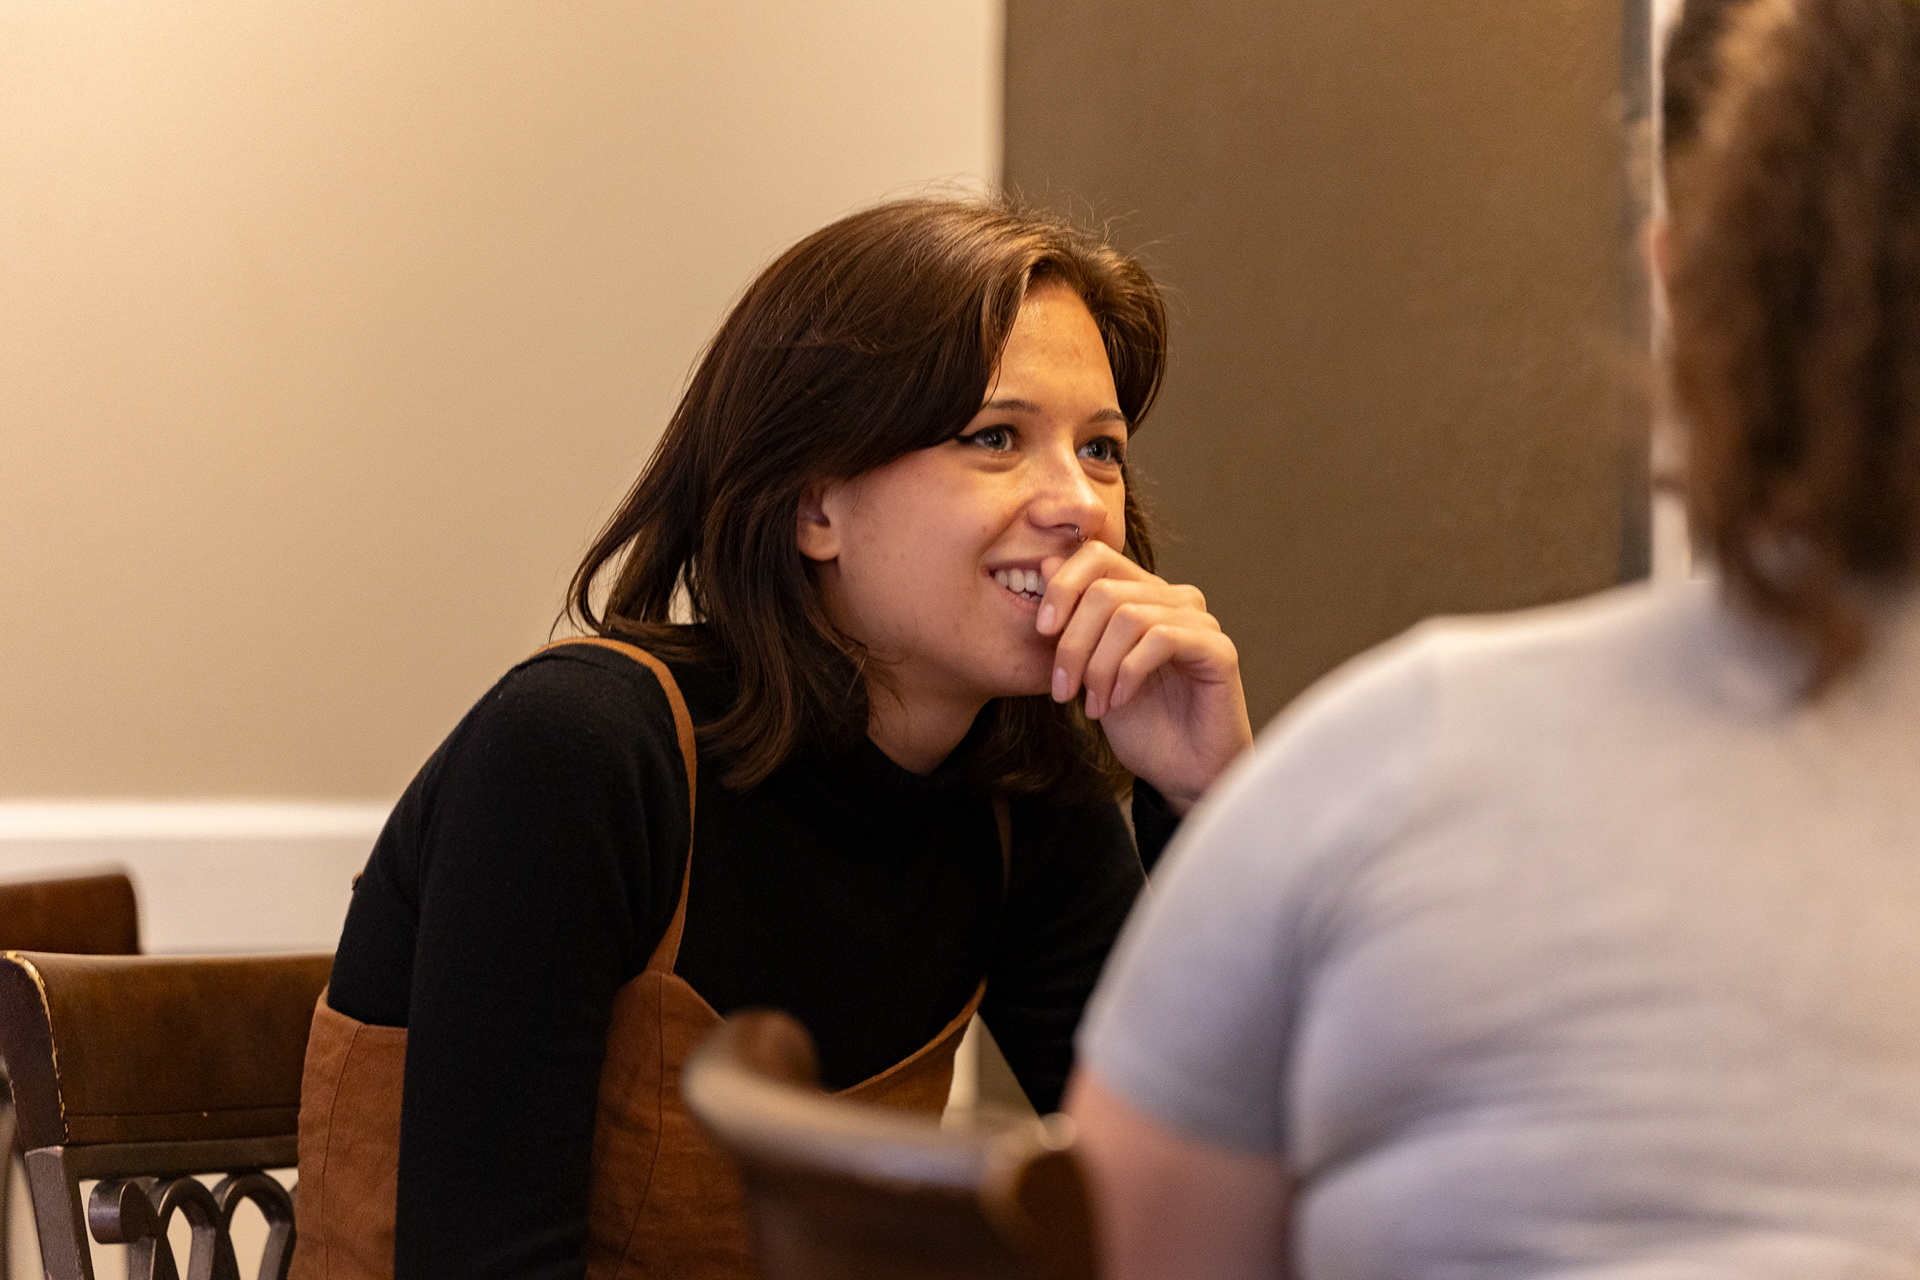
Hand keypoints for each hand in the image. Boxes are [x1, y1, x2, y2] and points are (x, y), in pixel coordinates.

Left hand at [1037, 544, 1251, 813]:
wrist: (1181, 774)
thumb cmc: (1140, 723)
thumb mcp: (1090, 668)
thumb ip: (1073, 618)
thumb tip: (1045, 561)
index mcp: (1143, 595)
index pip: (1098, 556)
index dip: (1063, 586)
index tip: (1041, 631)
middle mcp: (1174, 599)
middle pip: (1104, 590)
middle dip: (1073, 643)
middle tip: (1063, 689)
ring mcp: (1199, 621)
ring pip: (1128, 616)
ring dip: (1098, 666)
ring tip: (1092, 704)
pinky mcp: (1217, 650)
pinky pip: (1161, 639)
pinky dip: (1128, 672)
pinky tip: (1119, 701)